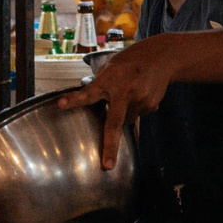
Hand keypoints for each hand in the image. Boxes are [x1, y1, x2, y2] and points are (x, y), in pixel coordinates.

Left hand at [56, 36, 178, 167]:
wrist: (161, 57)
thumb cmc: (129, 62)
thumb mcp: (110, 67)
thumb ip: (99, 85)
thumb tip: (87, 102)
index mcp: (108, 79)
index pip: (88, 92)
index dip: (74, 100)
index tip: (61, 105)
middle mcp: (124, 92)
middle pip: (114, 124)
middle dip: (111, 146)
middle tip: (107, 165)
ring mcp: (139, 100)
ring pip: (126, 122)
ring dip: (124, 114)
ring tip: (130, 93)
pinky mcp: (151, 106)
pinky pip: (138, 117)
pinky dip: (136, 109)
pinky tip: (141, 93)